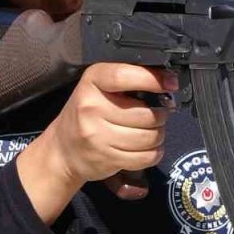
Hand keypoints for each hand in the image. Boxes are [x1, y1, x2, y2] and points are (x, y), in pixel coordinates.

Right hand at [44, 63, 174, 187]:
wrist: (62, 150)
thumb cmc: (87, 113)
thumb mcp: (98, 88)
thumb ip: (126, 81)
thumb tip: (167, 82)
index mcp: (92, 81)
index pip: (123, 75)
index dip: (151, 79)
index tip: (170, 83)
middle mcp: (91, 107)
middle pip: (145, 114)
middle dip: (160, 116)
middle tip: (158, 116)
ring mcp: (97, 135)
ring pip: (148, 137)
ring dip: (158, 135)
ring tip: (152, 132)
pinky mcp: (106, 158)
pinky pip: (144, 157)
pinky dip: (154, 153)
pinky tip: (149, 148)